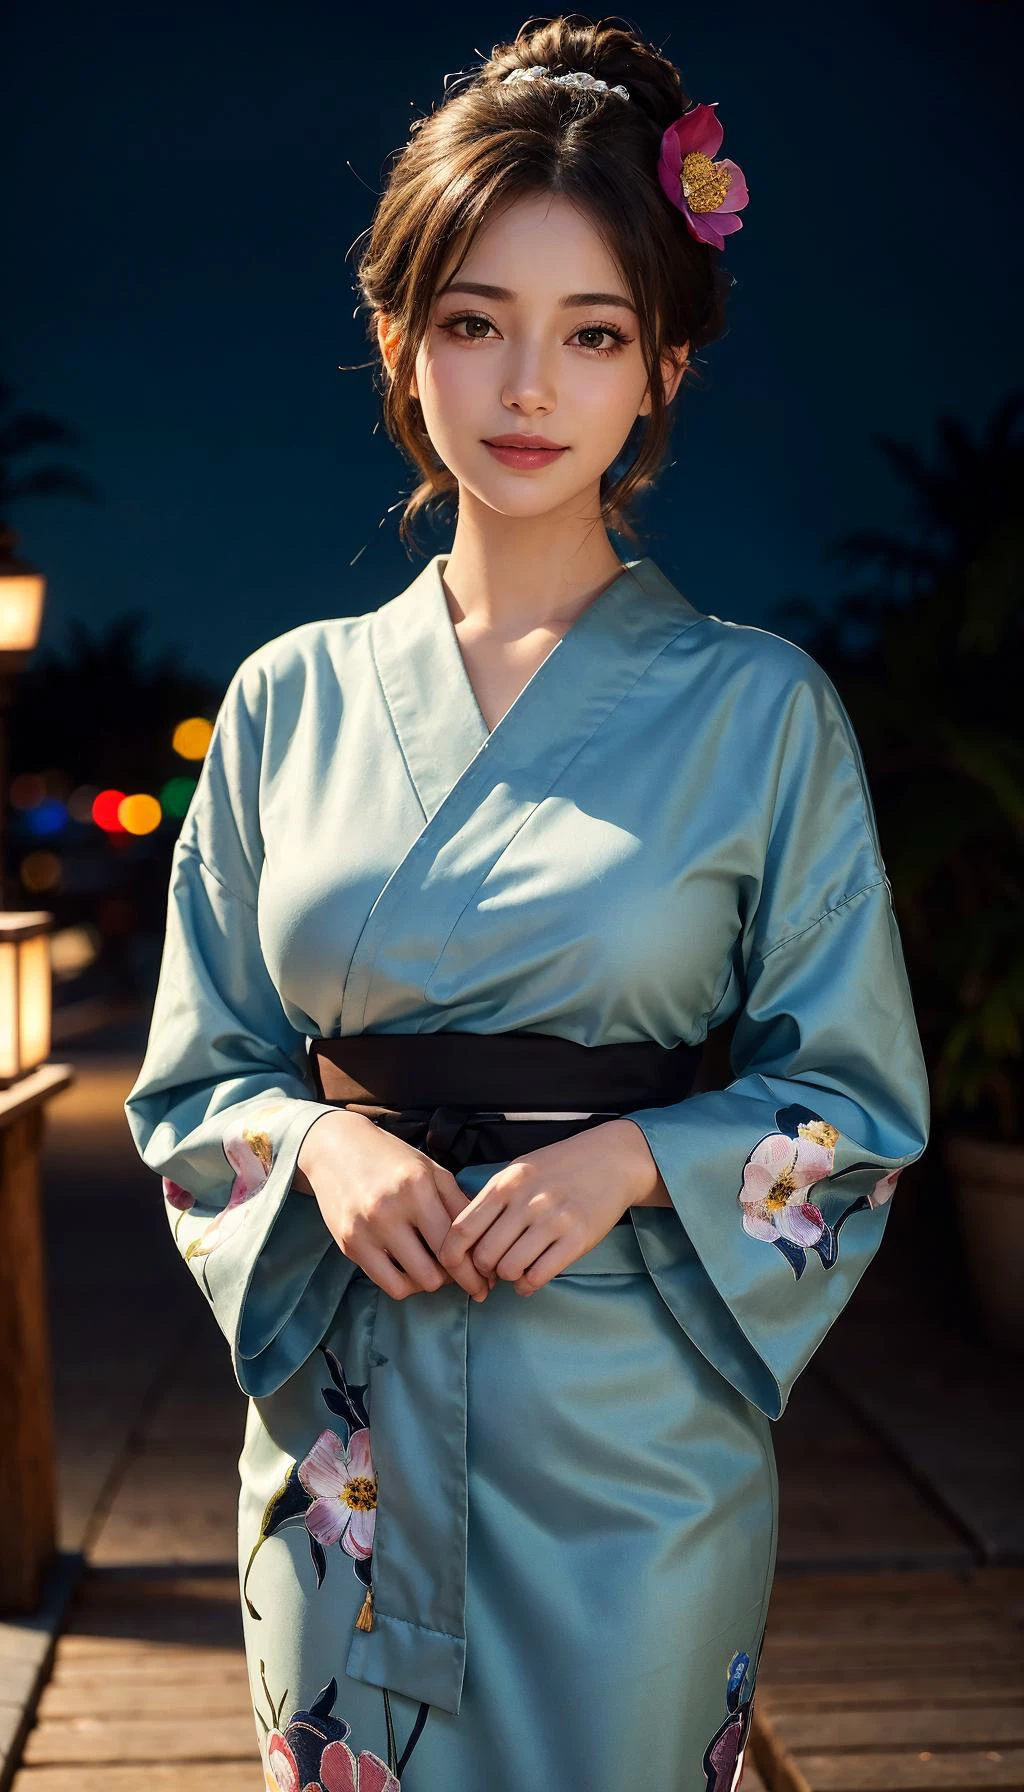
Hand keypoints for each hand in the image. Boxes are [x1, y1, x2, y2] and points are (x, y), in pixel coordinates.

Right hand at [297, 1111, 494, 1302]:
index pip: (454, 1243)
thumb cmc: (392, 1158)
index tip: (486, 1282)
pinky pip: (386, 1284)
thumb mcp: (431, 1171)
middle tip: (461, 1275)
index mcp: (417, 1188)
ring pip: (412, 1283)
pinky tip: (411, 1270)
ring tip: (435, 1270)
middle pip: (435, 1271)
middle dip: (454, 1279)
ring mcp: (365, 1230)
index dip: (474, 1269)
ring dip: (429, 1282)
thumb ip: (458, 1204)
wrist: (336, 1147)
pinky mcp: (348, 1245)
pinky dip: (405, 1284)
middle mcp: (389, 1211)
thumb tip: (485, 1242)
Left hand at [435, 1118, 662, 1297]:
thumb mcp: (518, 1171)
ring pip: (509, 1269)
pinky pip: (539, 1276)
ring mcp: (554, 1220)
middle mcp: (527, 1202)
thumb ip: (492, 1201)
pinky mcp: (578, 1239)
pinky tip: (530, 1278)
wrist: (611, 1159)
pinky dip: (528, 1285)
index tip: (455, 1267)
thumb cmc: (559, 1167)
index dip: (452, 1256)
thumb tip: (464, 1241)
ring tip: (515, 1269)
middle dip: (483, 1270)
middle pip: (484, 1255)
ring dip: (507, 1277)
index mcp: (506, 1184)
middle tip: (492, 1269)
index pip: (462, 1229)